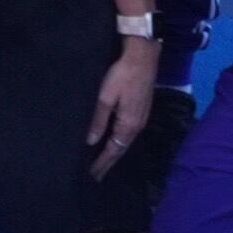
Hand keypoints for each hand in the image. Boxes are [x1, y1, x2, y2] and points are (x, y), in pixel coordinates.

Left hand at [85, 38, 158, 171]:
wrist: (142, 57)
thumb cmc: (121, 75)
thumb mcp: (105, 97)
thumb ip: (98, 120)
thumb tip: (90, 142)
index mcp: (128, 125)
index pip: (113, 151)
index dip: (102, 163)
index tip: (92, 175)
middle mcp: (137, 126)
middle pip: (121, 149)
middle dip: (108, 163)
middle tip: (96, 175)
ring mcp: (141, 118)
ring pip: (125, 142)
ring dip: (114, 153)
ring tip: (102, 162)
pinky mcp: (141, 110)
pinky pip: (128, 133)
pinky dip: (119, 141)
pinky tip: (113, 141)